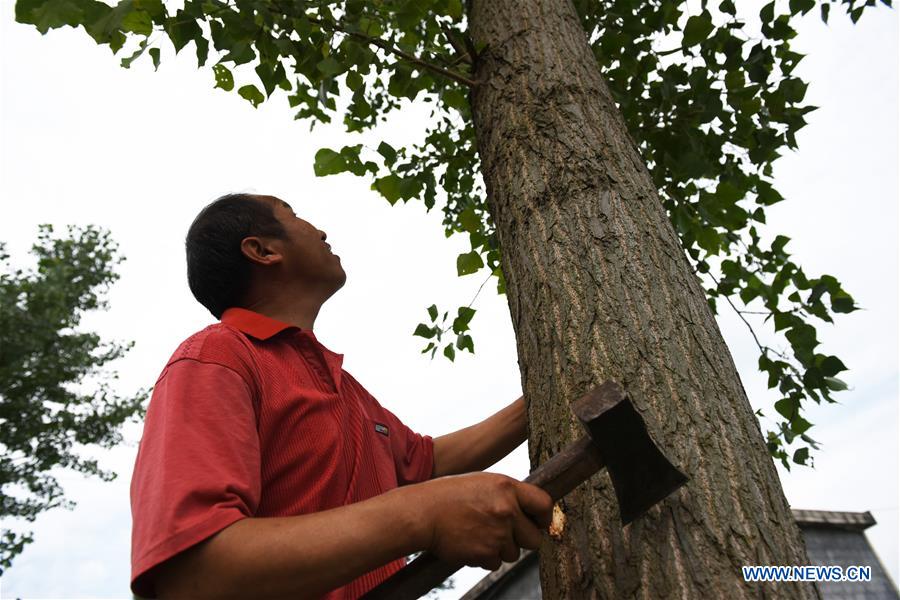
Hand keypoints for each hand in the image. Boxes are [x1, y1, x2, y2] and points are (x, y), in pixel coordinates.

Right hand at [414, 472, 552, 570]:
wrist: (422, 514)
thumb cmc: (449, 495)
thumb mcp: (483, 483)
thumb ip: (508, 495)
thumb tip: (529, 510)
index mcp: (507, 488)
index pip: (544, 504)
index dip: (543, 517)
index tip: (539, 523)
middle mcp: (506, 510)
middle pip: (534, 538)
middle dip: (522, 539)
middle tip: (505, 533)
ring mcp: (497, 534)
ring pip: (513, 553)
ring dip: (500, 548)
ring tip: (478, 533)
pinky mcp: (485, 553)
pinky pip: (495, 563)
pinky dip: (484, 557)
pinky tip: (469, 542)